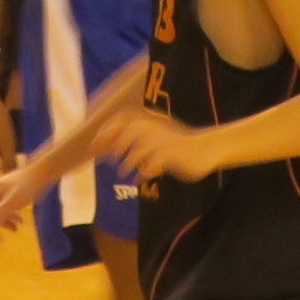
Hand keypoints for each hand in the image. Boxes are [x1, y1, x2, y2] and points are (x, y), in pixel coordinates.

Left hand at [95, 108, 215, 182]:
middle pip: (126, 133)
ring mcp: (161, 141)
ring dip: (127, 162)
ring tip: (123, 172)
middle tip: (104, 159)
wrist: (204, 149)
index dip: (106, 131)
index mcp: (148, 122)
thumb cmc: (178, 146)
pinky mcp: (170, 154)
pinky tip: (140, 179)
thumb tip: (110, 148)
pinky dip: (143, 172)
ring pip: (137, 150)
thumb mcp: (156, 137)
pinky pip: (150, 164)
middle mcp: (153, 128)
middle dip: (112, 145)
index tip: (94, 145)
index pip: (121, 121)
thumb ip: (136, 139)